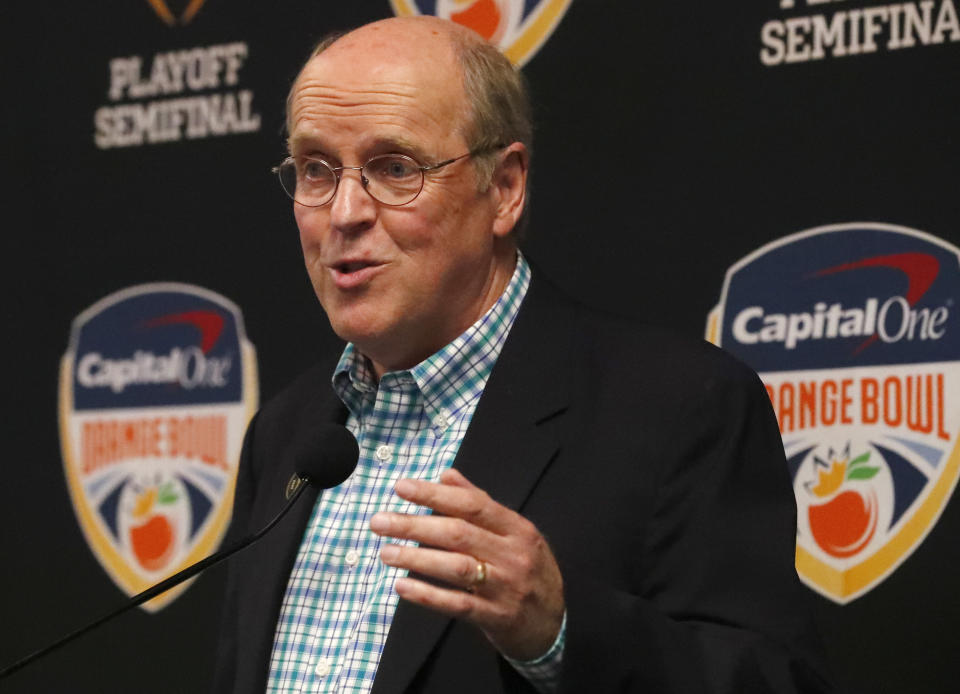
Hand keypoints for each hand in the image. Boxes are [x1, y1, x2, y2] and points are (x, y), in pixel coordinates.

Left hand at [369, 468, 564, 660]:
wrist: (555, 624)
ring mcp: (505, 587)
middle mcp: (512, 554)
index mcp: (517, 528)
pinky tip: (402, 586)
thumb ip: (480, 503)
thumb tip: (447, 475)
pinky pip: (457, 604)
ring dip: (416, 558)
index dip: (434, 494)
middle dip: (414, 525)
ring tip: (385, 552)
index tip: (401, 488)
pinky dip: (428, 595)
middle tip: (379, 522)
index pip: (472, 505)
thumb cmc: (529, 571)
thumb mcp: (515, 534)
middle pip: (458, 533)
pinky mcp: (496, 617)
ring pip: (456, 567)